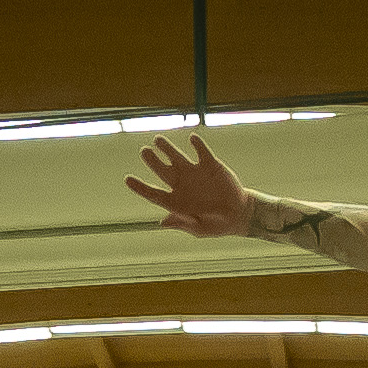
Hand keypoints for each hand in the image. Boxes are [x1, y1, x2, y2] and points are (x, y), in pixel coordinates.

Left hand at [124, 134, 253, 237]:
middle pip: (162, 170)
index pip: (153, 193)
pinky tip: (192, 139)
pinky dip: (197, 145)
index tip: (128, 179)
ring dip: (167, 148)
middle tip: (144, 151)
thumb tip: (163, 222)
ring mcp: (195, 172)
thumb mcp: (199, 229)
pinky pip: (201, 152)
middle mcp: (182, 184)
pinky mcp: (210, 165)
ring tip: (158, 140)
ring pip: (177, 157)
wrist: (239, 214)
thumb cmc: (216, 225)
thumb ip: (182, 223)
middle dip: (152, 160)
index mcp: (175, 201)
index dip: (140, 187)